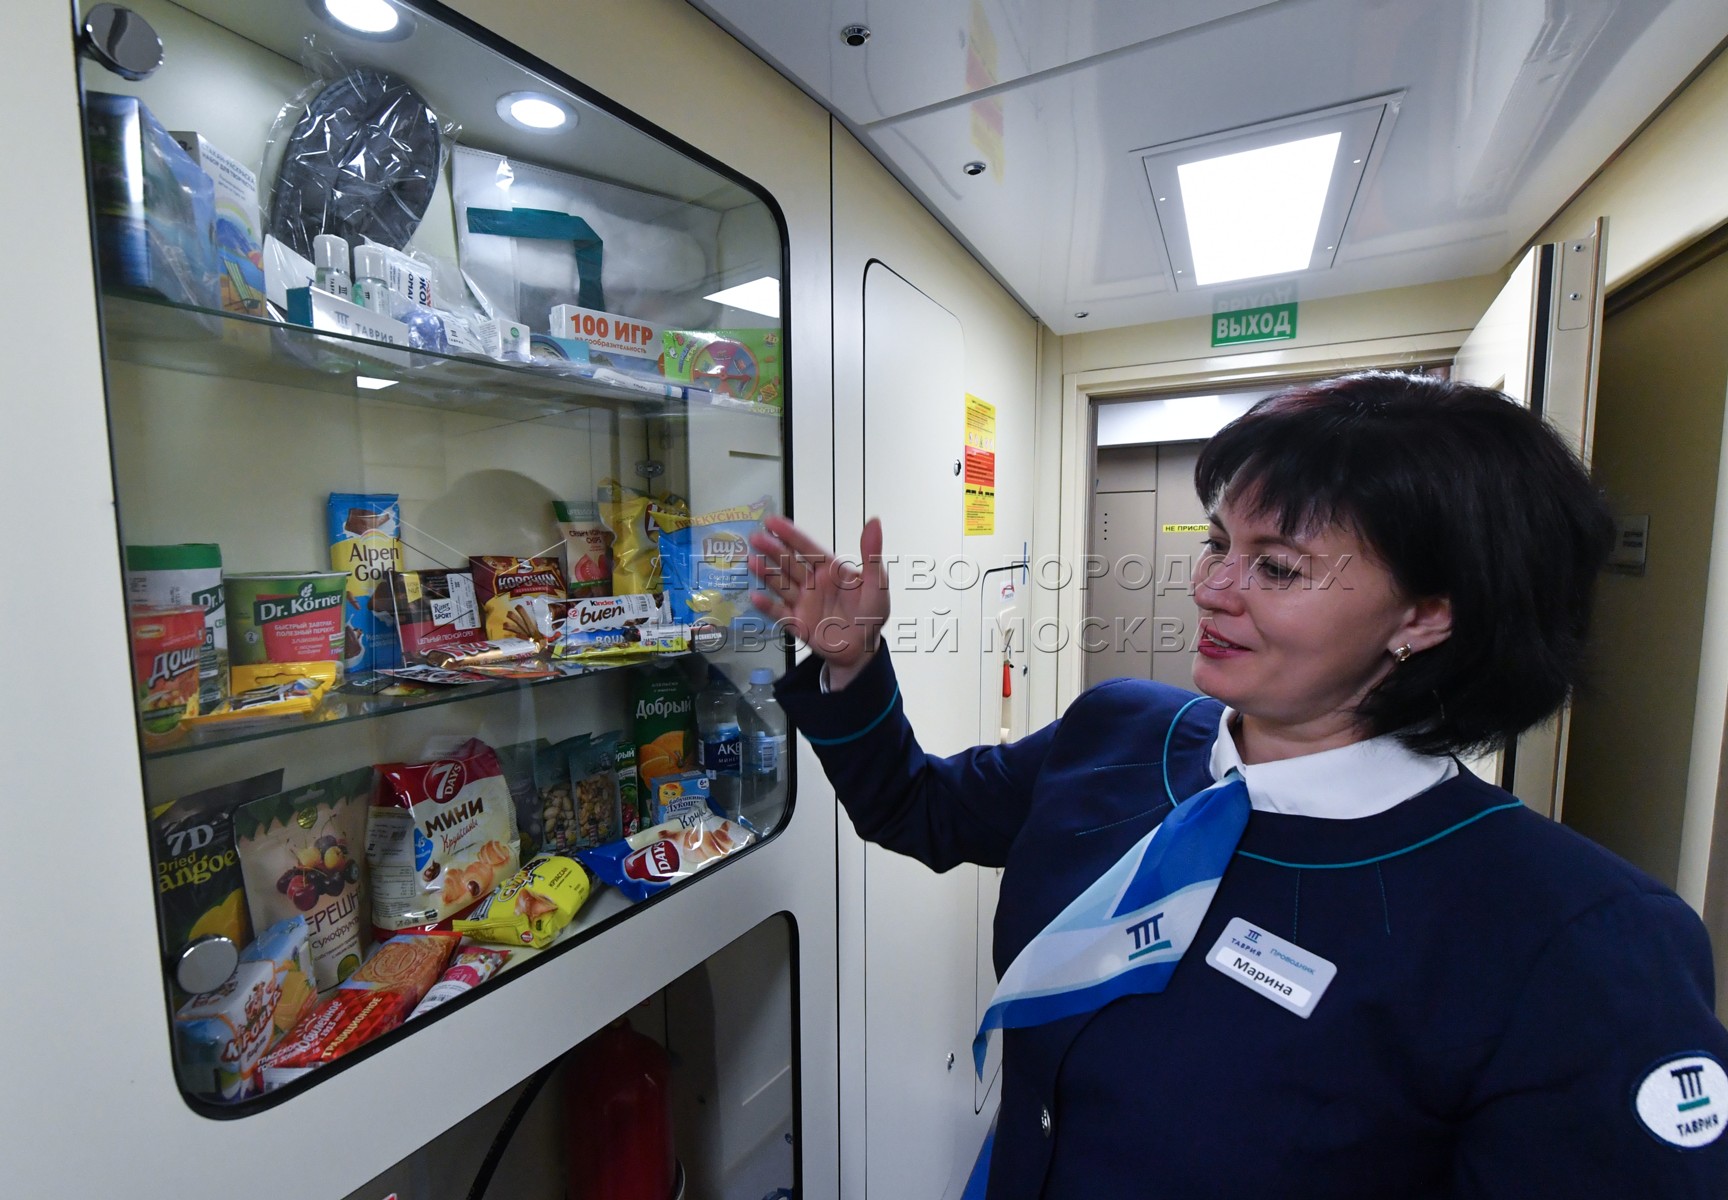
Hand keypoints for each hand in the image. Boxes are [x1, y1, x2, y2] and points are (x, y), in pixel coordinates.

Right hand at [749, 515, 888, 684]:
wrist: (863, 648)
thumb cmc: (870, 613)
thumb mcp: (876, 583)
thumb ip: (872, 553)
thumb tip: (874, 521)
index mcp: (829, 570)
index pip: (807, 548)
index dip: (790, 534)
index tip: (772, 521)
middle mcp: (812, 583)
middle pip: (789, 563)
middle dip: (773, 550)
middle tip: (755, 538)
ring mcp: (802, 602)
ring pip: (781, 584)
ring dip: (766, 573)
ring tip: (751, 562)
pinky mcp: (797, 623)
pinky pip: (779, 614)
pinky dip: (767, 606)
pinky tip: (755, 597)